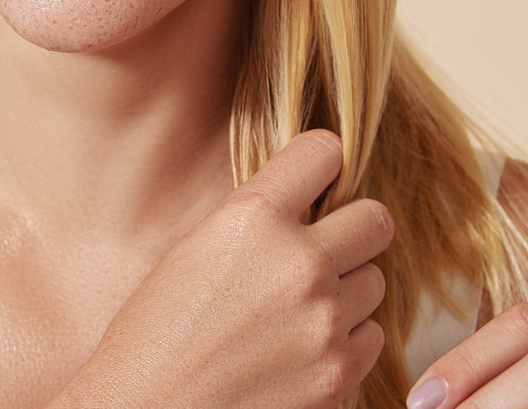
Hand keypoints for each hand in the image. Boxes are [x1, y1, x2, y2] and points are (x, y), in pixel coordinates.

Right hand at [50, 130, 393, 408]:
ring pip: (375, 280)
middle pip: (375, 219)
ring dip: (347, 290)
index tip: (315, 179)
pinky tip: (301, 349)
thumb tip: (305, 205)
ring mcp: (324, 321)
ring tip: (297, 310)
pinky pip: (371, 337)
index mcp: (251, 219)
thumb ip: (255, 223)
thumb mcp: (192, 253)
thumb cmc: (152, 339)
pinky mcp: (340, 374)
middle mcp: (297, 263)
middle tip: (322, 248)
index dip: (321, 164)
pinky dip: (347, 340)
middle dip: (351, 231)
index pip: (324, 152)